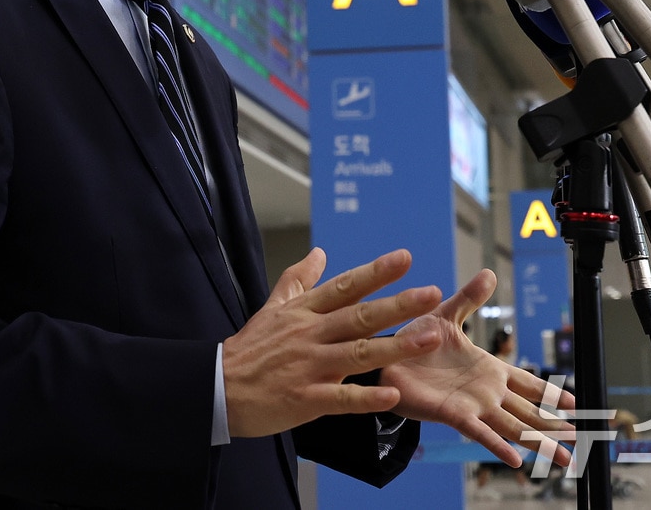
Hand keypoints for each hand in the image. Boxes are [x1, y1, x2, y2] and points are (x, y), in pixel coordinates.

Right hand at [222, 248, 443, 438]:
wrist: (218, 387)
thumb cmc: (249, 348)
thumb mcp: (272, 307)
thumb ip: (298, 280)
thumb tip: (320, 252)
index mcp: (304, 312)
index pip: (345, 286)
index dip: (376, 272)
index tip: (405, 259)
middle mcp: (310, 335)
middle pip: (359, 316)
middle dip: (397, 305)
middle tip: (431, 294)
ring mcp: (309, 367)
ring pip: (357, 354)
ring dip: (394, 347)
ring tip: (427, 339)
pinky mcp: (305, 398)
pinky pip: (341, 399)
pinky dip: (366, 397)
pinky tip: (392, 395)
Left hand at [382, 269, 575, 467]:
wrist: (383, 357)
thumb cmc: (413, 340)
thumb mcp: (446, 314)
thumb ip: (469, 298)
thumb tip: (489, 273)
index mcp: (489, 369)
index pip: (528, 383)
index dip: (551, 393)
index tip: (576, 404)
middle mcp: (486, 391)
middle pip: (529, 411)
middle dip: (554, 425)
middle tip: (581, 436)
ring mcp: (473, 405)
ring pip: (513, 426)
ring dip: (539, 440)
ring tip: (565, 455)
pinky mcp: (453, 414)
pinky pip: (480, 432)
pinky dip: (498, 445)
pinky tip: (516, 459)